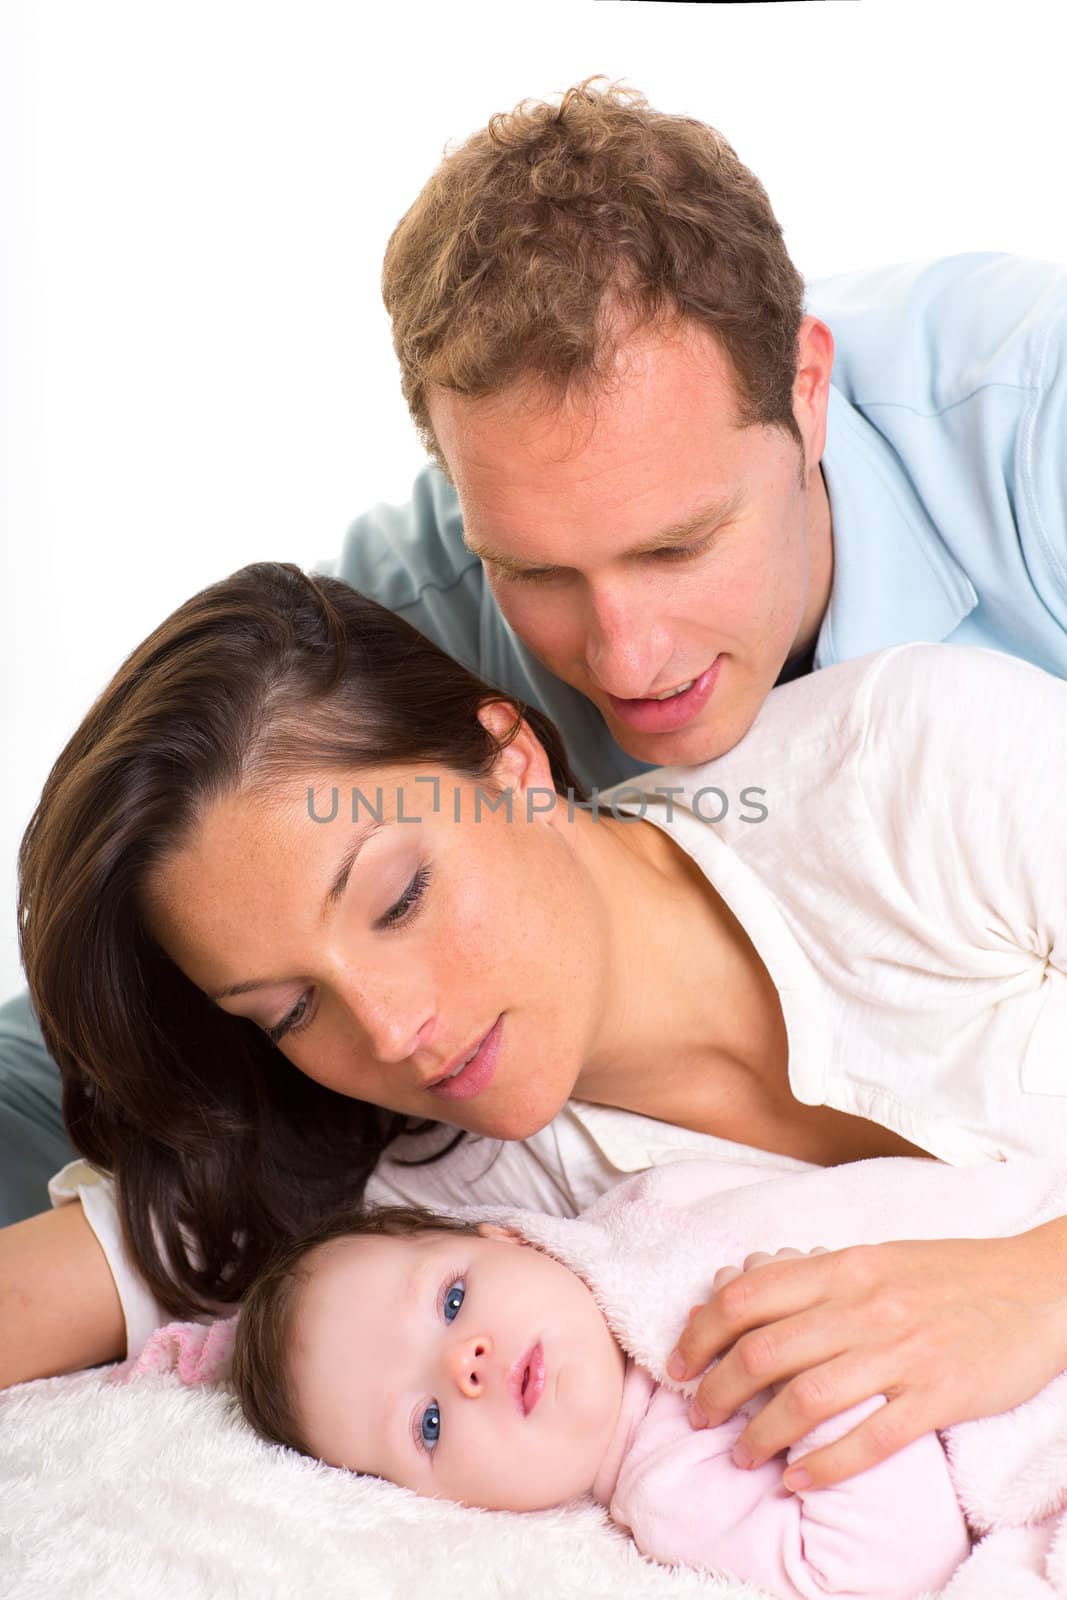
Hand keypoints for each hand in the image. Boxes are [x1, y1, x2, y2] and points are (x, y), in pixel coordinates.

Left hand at [666, 1227, 1066, 1490]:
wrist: (1037, 1286)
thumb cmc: (948, 1274)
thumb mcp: (873, 1258)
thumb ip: (811, 1276)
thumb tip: (738, 1287)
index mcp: (843, 1267)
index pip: (745, 1296)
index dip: (699, 1332)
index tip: (679, 1363)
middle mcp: (865, 1305)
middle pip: (763, 1350)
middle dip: (716, 1390)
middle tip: (697, 1415)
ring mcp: (902, 1351)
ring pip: (806, 1398)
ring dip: (760, 1434)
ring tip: (740, 1455)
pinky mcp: (939, 1394)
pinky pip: (870, 1437)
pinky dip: (825, 1465)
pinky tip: (798, 1481)